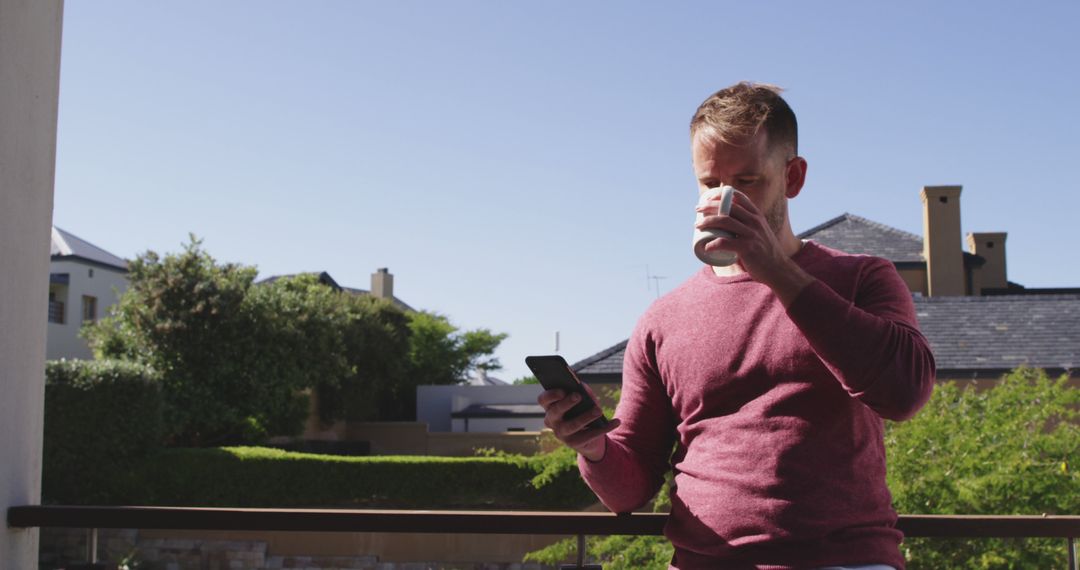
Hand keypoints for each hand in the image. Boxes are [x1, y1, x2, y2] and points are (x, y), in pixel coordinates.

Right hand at [537, 387, 619, 461]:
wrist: (588, 437)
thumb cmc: (581, 411)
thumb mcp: (582, 400)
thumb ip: (581, 391)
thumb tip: (582, 387)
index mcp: (550, 407)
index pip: (543, 400)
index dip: (551, 395)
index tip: (562, 389)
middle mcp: (552, 421)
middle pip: (555, 411)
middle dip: (566, 403)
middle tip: (578, 396)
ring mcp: (562, 434)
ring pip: (572, 425)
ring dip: (586, 417)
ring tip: (599, 410)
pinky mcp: (575, 444)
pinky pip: (590, 435)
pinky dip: (605, 428)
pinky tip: (616, 421)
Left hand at [695, 191, 812, 304]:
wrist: (777, 269)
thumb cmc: (765, 251)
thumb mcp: (761, 231)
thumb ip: (749, 225)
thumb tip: (728, 222)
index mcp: (757, 216)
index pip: (738, 198)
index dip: (721, 195)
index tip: (708, 198)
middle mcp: (755, 222)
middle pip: (728, 207)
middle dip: (709, 206)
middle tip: (697, 209)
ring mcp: (751, 234)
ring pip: (724, 221)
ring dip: (707, 222)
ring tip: (697, 225)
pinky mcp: (747, 248)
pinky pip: (725, 242)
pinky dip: (713, 244)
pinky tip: (707, 247)